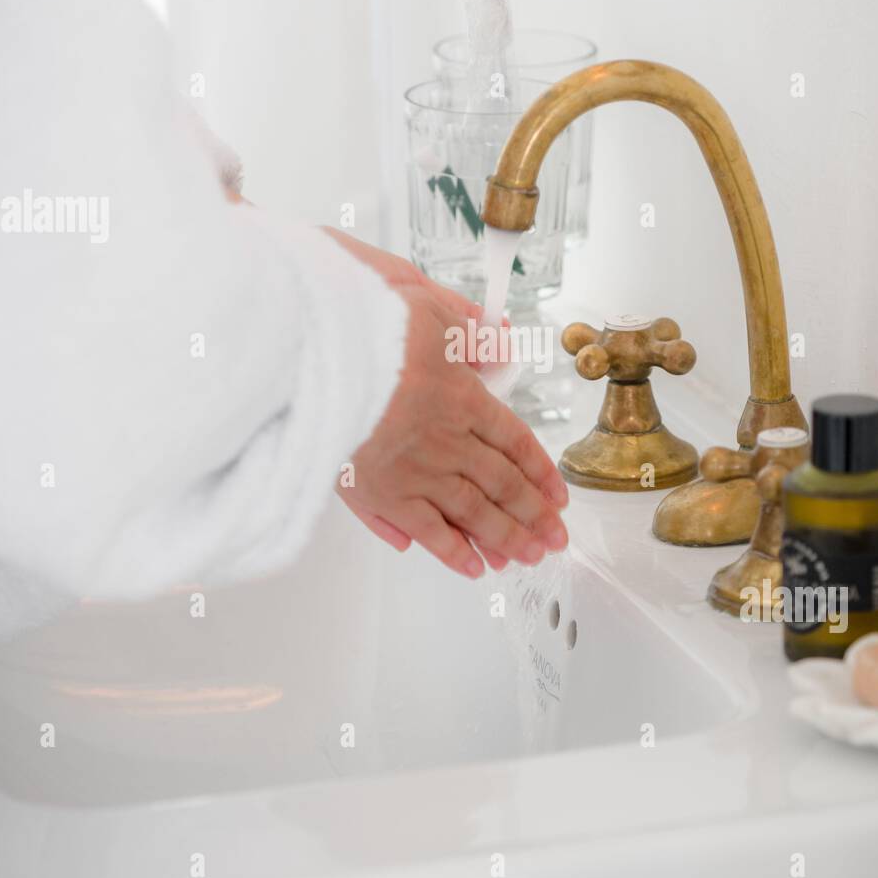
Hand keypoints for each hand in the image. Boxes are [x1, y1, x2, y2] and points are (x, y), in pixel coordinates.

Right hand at [329, 231, 568, 576]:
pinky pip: (427, 529)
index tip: (557, 495)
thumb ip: (472, 333)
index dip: (540, 472)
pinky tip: (473, 567)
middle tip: (554, 538)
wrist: (320, 356)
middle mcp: (449, 440)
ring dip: (506, 538)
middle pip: (503, 484)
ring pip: (474, 512)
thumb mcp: (432, 310)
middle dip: (533, 515)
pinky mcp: (383, 491)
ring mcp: (417, 470)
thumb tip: (505, 341)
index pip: (515, 442)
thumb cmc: (368, 327)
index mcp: (465, 398)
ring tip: (528, 557)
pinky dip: (452, 551)